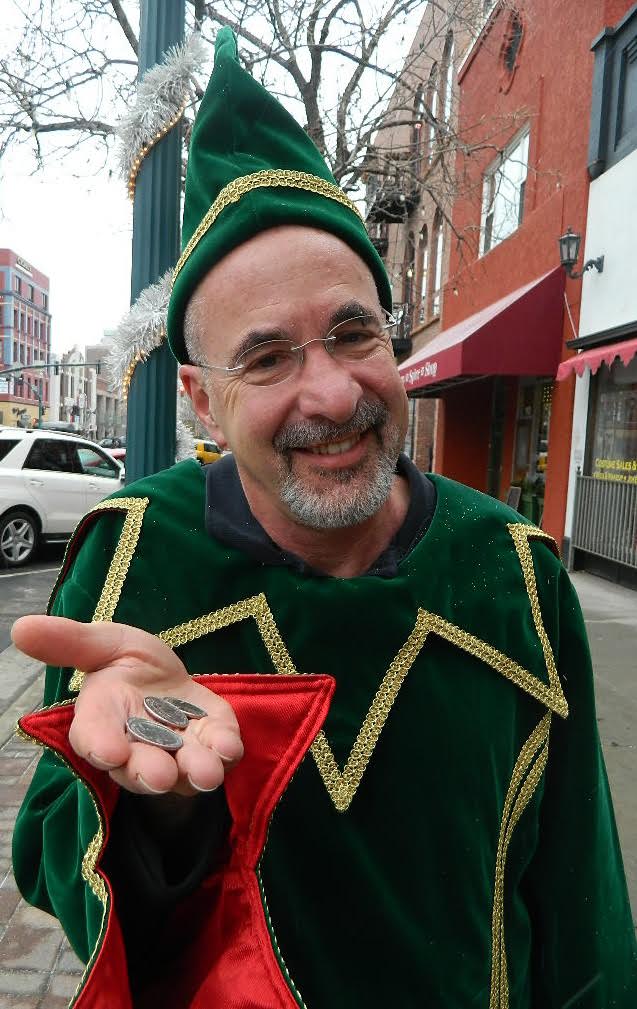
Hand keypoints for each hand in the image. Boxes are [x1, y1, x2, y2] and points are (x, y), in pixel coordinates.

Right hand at [11, 615, 243, 796]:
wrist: (169, 678)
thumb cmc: (127, 664)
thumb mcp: (102, 642)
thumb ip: (68, 642)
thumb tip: (20, 626)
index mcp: (101, 721)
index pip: (94, 739)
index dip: (100, 745)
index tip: (110, 750)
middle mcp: (136, 746)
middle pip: (138, 768)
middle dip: (148, 771)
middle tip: (159, 774)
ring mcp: (176, 751)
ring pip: (181, 772)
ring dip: (194, 771)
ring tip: (205, 771)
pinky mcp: (212, 744)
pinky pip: (218, 754)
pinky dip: (225, 752)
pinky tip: (230, 747)